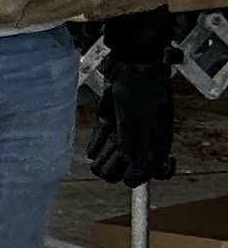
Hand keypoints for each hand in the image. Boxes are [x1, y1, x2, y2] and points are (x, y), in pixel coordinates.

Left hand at [93, 10, 181, 184]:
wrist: (133, 68)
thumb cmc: (141, 95)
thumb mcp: (137, 126)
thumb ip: (135, 153)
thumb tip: (131, 178)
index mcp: (154, 149)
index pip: (140, 179)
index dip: (133, 177)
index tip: (131, 168)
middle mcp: (139, 145)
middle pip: (117, 174)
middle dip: (113, 165)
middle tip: (116, 148)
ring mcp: (123, 135)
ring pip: (105, 162)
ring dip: (103, 155)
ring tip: (109, 140)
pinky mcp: (110, 124)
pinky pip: (97, 146)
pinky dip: (96, 147)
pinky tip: (94, 150)